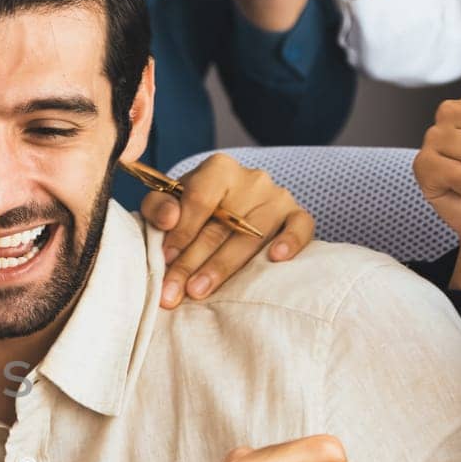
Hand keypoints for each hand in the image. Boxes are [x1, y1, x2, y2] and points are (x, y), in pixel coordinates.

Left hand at [139, 151, 314, 308]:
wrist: (228, 208)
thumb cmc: (195, 208)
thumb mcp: (168, 202)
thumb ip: (159, 207)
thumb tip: (168, 219)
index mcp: (219, 169)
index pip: (199, 198)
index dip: (180, 231)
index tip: (164, 258)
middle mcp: (252, 180)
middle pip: (222, 224)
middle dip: (192, 261)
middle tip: (172, 291)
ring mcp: (277, 198)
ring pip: (253, 234)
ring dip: (223, 265)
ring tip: (199, 290)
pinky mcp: (297, 215)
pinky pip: (301, 227)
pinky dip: (291, 241)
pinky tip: (276, 258)